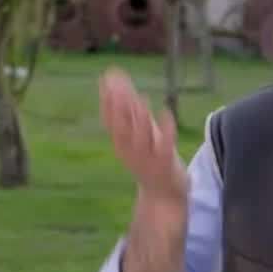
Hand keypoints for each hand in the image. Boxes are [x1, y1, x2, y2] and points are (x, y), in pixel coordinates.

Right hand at [98, 68, 187, 207]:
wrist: (163, 194)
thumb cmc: (148, 157)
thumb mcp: (135, 134)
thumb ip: (126, 110)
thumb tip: (112, 81)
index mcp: (121, 144)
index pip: (110, 120)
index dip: (107, 99)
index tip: (106, 77)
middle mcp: (130, 152)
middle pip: (122, 127)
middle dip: (119, 106)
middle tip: (117, 83)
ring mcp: (148, 159)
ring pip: (141, 138)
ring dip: (140, 118)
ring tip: (141, 98)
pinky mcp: (165, 164)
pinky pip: (166, 146)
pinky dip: (166, 129)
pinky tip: (166, 112)